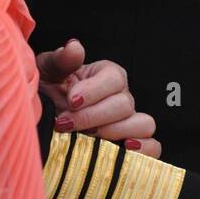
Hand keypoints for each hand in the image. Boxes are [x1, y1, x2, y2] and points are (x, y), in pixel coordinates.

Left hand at [35, 38, 160, 157]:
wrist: (46, 116)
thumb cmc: (51, 90)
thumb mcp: (49, 70)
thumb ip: (62, 59)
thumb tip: (74, 47)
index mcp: (107, 74)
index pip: (114, 79)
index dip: (93, 91)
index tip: (71, 99)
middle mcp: (123, 96)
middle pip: (124, 105)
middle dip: (92, 116)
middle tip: (66, 123)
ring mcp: (130, 121)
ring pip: (142, 124)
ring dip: (114, 132)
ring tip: (88, 137)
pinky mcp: (133, 145)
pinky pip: (153, 147)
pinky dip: (144, 151)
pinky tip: (122, 150)